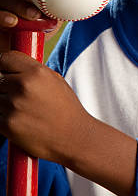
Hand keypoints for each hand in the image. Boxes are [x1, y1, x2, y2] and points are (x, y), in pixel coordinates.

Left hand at [0, 49, 137, 195]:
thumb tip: (11, 68)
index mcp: (36, 72)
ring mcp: (13, 106)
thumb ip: (32, 71)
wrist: (74, 137)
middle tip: (19, 97)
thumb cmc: (66, 109)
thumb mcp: (54, 80)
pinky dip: (3, 119)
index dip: (4, 66)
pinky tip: (19, 121)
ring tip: (22, 111)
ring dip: (3, 104)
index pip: (5, 59)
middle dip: (5, 87)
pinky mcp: (7, 125)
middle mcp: (23, 86)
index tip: (5, 72)